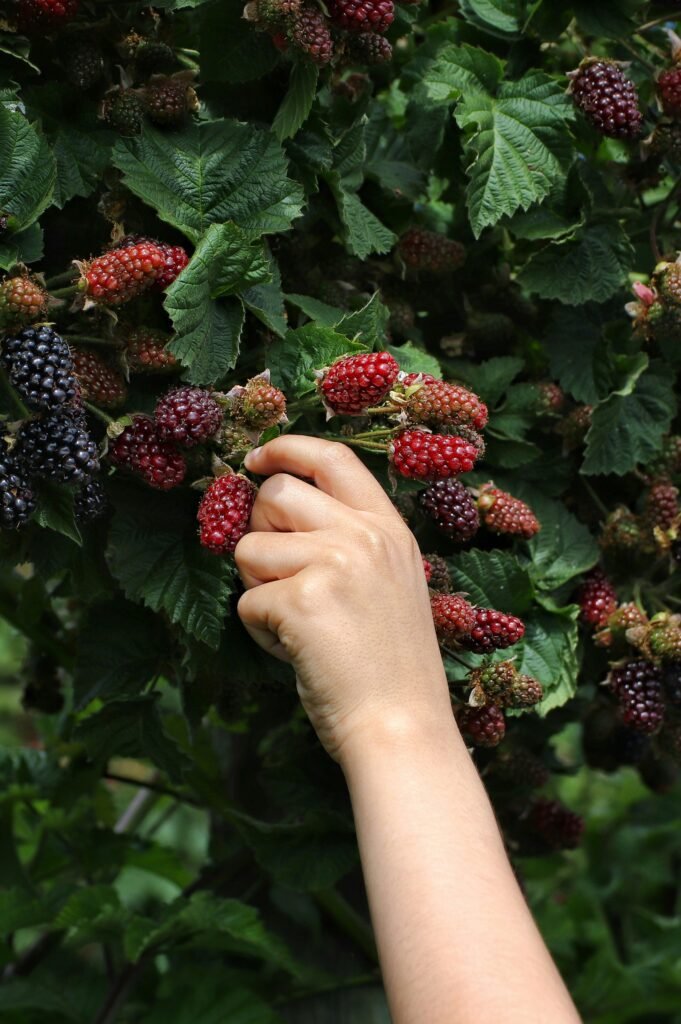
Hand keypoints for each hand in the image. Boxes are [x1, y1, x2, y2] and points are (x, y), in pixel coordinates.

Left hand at [235, 435, 450, 762]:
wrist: (402, 727)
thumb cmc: (391, 667)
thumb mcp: (390, 584)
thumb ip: (347, 542)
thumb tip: (276, 509)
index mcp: (388, 529)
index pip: (332, 456)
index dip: (287, 449)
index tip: (257, 459)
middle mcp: (364, 535)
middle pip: (276, 494)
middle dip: (259, 530)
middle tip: (278, 576)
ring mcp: (335, 563)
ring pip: (249, 548)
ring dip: (258, 589)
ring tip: (297, 626)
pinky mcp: (302, 600)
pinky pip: (246, 601)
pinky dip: (260, 632)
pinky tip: (296, 652)